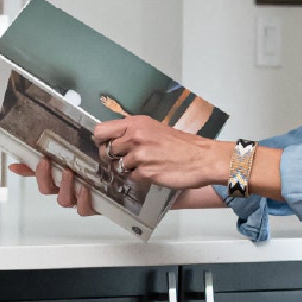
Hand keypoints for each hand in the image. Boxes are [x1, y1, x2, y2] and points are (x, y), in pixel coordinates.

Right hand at [8, 156, 95, 215]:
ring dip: (65, 186)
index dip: (37, 173)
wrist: (117, 178)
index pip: (40, 180)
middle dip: (47, 177)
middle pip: (48, 190)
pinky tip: (85, 189)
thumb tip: (14, 165)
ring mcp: (78, 200)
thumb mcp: (67, 161)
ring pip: (64, 200)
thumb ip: (44, 164)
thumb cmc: (90, 170)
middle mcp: (66, 192)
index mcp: (58, 182)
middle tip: (52, 163)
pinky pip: (83, 210)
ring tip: (70, 173)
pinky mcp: (94, 207)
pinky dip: (83, 201)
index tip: (42, 159)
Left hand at [91, 116, 233, 190]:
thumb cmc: (181, 144)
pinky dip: (139, 178)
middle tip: (123, 159)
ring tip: (144, 165)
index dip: (100, 140)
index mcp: (136, 123)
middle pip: (106, 150)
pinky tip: (152, 172)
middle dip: (112, 157)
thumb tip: (115, 138)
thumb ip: (134, 131)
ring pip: (118, 166)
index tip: (104, 144)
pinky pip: (131, 178)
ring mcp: (140, 156)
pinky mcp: (146, 173)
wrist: (202, 158)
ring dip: (128, 168)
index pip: (101, 130)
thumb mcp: (154, 128)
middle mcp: (135, 137)